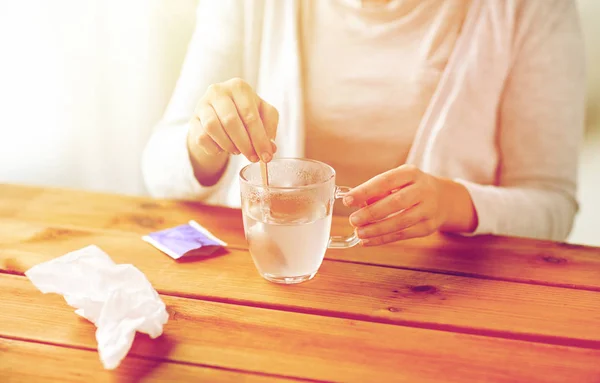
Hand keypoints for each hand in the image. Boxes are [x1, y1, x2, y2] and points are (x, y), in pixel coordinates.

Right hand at [188, 78, 278, 162]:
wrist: (220, 113)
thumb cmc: (245, 112)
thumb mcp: (262, 114)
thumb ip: (269, 128)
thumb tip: (270, 148)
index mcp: (239, 87)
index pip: (250, 115)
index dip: (259, 139)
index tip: (266, 156)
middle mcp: (219, 91)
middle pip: (231, 121)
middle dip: (245, 144)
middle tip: (253, 157)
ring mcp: (202, 104)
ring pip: (213, 128)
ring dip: (229, 145)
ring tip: (238, 151)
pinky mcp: (193, 120)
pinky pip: (201, 137)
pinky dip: (214, 148)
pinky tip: (222, 149)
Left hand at [344, 165, 477, 245]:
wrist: (444, 199)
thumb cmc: (411, 188)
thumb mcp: (398, 181)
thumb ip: (379, 190)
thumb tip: (357, 204)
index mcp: (411, 173)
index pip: (386, 181)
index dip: (365, 191)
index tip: (347, 200)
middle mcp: (423, 190)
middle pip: (396, 202)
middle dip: (371, 212)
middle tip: (353, 219)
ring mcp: (428, 209)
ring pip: (400, 222)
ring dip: (376, 229)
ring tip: (359, 232)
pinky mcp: (428, 227)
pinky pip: (403, 235)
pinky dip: (383, 239)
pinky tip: (367, 241)